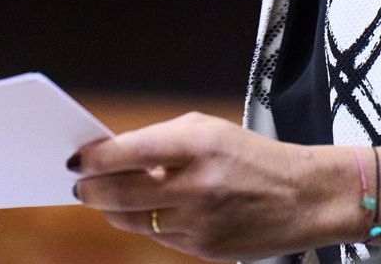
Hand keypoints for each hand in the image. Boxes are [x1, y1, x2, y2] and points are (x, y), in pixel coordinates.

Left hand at [70, 112, 356, 260]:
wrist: (304, 196)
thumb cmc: (250, 155)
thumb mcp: (207, 130)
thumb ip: (159, 141)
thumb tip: (110, 156)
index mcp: (197, 145)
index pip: (127, 153)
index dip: (94, 158)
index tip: (77, 159)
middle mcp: (196, 185)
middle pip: (120, 193)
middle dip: (91, 189)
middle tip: (80, 184)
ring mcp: (200, 222)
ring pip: (133, 220)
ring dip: (111, 209)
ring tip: (102, 197)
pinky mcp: (204, 250)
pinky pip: (157, 238)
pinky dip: (144, 224)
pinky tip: (142, 212)